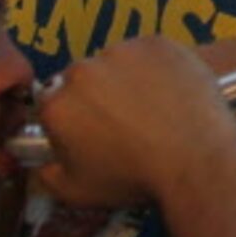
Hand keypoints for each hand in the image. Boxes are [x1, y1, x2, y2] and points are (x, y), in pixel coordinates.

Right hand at [31, 36, 235, 211]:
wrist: (196, 160)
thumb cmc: (136, 179)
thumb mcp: (77, 193)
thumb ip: (46, 176)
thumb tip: (39, 164)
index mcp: (57, 105)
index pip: (54, 102)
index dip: (75, 118)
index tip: (94, 132)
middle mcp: (82, 71)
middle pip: (84, 79)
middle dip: (99, 97)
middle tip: (127, 123)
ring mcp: (121, 52)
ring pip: (117, 62)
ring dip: (128, 79)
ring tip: (154, 110)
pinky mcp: (156, 43)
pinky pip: (149, 52)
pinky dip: (158, 68)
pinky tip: (171, 94)